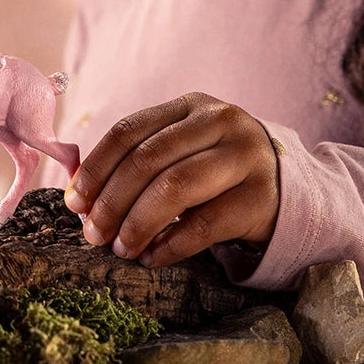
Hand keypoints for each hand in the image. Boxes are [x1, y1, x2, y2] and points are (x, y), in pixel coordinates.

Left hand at [63, 92, 279, 267]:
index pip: (129, 131)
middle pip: (148, 161)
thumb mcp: (182, 150)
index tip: (74, 201)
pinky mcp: (262, 198)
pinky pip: (205, 224)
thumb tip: (80, 196)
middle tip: (92, 234)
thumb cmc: (217, 170)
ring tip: (120, 248)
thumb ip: (139, 160)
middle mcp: (219, 123)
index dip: (95, 167)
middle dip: (111, 201)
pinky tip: (151, 257)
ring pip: (175, 188)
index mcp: (189, 106)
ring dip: (138, 223)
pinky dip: (171, 244)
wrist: (289, 188)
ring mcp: (245, 157)